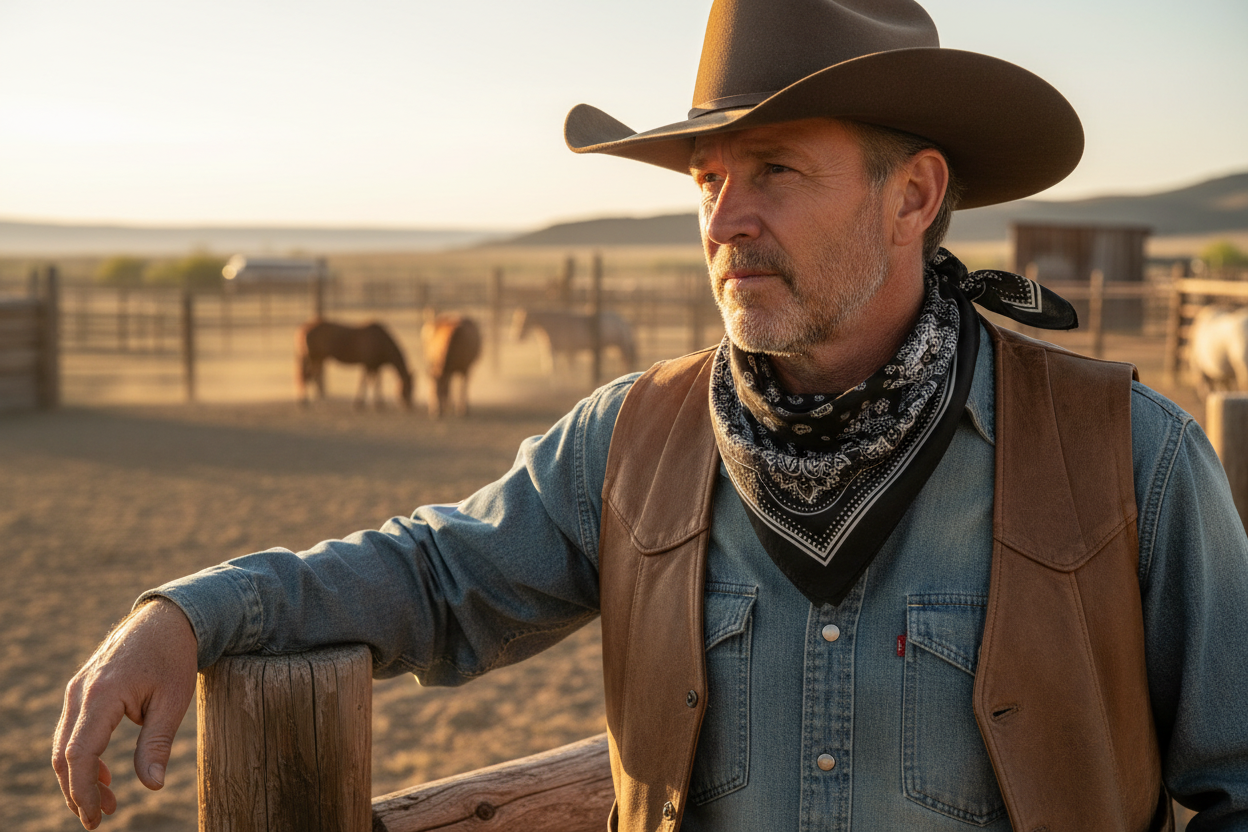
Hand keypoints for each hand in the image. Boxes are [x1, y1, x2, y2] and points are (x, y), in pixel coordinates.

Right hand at [52, 598, 197, 829]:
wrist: (166, 619)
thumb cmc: (173, 658)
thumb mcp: (173, 701)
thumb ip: (158, 744)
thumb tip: (152, 785)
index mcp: (102, 695)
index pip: (79, 755)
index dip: (84, 791)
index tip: (96, 818)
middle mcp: (80, 692)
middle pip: (63, 754)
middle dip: (77, 791)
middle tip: (100, 818)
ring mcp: (76, 690)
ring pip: (64, 744)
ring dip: (79, 777)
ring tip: (107, 802)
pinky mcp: (80, 690)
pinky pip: (72, 731)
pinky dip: (82, 757)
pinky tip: (106, 774)